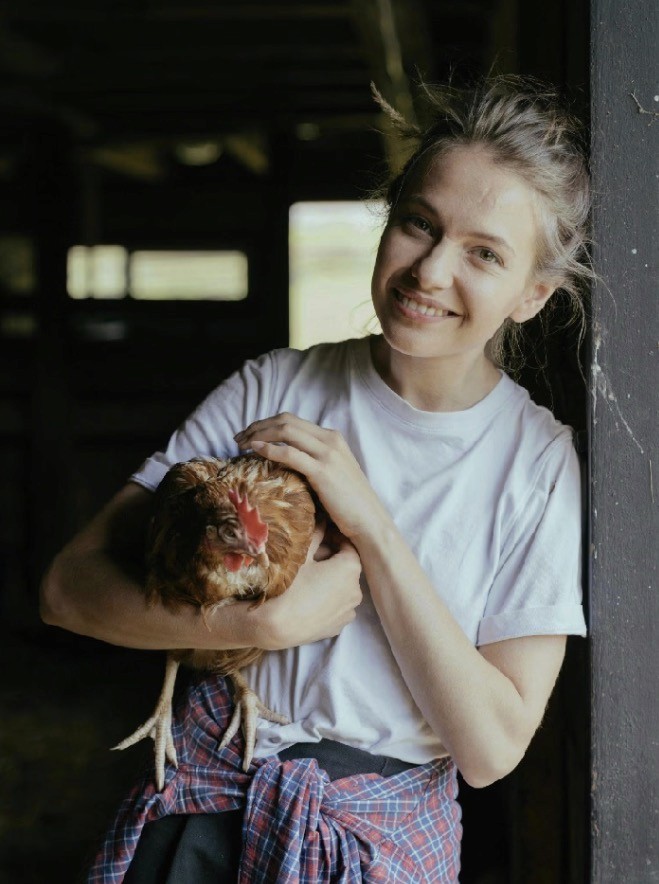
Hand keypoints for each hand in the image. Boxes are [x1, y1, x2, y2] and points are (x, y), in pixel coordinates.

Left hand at [234, 413, 389, 542]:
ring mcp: (327, 454)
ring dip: (258, 435)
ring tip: (241, 445)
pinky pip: (289, 453)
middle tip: (238, 438)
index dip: (266, 424)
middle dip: (257, 426)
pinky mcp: (322, 471)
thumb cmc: (349, 503)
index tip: (249, 435)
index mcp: (332, 437)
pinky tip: (255, 452)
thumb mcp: (332, 473)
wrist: (370, 520)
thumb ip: (314, 461)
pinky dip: (269, 449)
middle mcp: (330, 440)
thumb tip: (286, 461)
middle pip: (285, 420)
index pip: (292, 420)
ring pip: (285, 431)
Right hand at [254, 523, 362, 650]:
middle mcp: (357, 590)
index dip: (334, 538)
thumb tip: (321, 518)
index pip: (348, 545)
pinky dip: (329, 600)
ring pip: (343, 588)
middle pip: (346, 568)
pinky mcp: (339, 626)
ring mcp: (349, 611)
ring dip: (332, 581)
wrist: (277, 626)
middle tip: (311, 558)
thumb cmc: (289, 586)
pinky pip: (338, 606)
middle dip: (332, 561)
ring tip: (310, 579)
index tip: (321, 537)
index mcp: (350, 568)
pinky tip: (311, 598)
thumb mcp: (302, 555)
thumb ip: (316, 534)